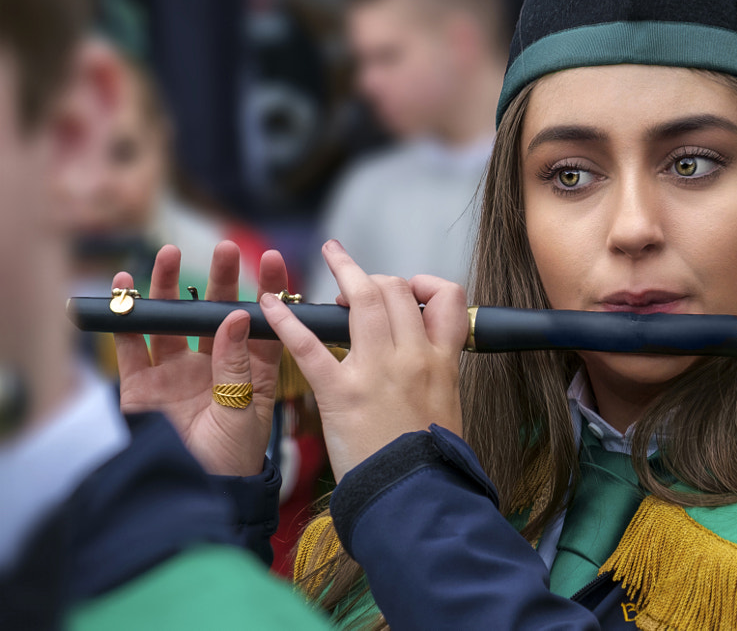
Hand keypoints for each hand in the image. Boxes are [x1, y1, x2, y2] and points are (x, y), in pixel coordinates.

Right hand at [114, 241, 287, 475]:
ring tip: (169, 254)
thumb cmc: (232, 455)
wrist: (196, 491)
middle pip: (217, 312)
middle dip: (221, 279)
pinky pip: (132, 343)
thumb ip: (238, 362)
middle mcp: (215, 364)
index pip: (263, 321)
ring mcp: (177, 372)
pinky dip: (128, 315)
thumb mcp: (244, 407)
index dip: (269, 290)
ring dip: (170, 287)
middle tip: (227, 249)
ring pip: (173, 320)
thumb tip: (238, 315)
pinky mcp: (143, 384)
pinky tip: (125, 285)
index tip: (274, 258)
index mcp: (251, 370)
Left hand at [261, 239, 466, 479]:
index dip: (427, 285)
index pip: (448, 299)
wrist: (417, 497)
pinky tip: (270, 304)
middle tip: (354, 280)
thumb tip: (427, 363)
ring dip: (342, 271)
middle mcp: (413, 356)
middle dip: (374, 277)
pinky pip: (310, 344)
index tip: (409, 290)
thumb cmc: (432, 462)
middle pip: (396, 290)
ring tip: (330, 257)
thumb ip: (437, 377)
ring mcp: (377, 370)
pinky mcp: (341, 392)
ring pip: (362, 299)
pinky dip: (286, 320)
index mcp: (443, 362)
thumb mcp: (449, 408)